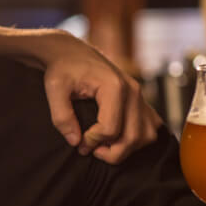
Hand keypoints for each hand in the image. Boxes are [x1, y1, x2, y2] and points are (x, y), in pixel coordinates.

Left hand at [38, 30, 161, 163]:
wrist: (72, 53)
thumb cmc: (62, 69)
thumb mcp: (54, 89)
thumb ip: (61, 116)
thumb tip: (75, 142)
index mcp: (114, 86)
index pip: (110, 129)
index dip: (92, 141)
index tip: (78, 141)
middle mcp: (133, 91)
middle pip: (132, 137)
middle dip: (110, 152)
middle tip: (89, 150)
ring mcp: (140, 96)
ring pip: (145, 136)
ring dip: (125, 148)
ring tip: (103, 146)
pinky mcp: (141, 100)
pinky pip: (150, 127)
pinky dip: (136, 139)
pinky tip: (116, 138)